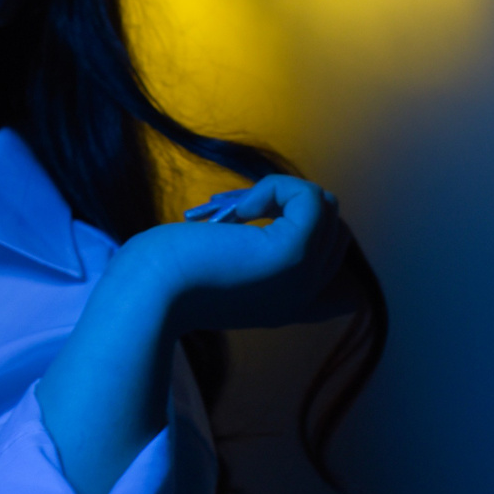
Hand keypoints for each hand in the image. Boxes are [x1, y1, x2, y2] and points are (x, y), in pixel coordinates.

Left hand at [127, 175, 354, 334]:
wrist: (149, 292)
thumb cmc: (170, 274)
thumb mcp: (226, 267)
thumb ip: (260, 251)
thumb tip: (288, 207)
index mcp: (292, 307)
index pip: (344, 277)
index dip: (314, 240)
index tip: (262, 230)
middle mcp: (307, 297)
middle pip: (335, 230)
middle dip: (292, 208)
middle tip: (240, 214)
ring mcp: (305, 277)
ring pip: (327, 208)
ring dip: (282, 193)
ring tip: (238, 211)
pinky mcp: (294, 252)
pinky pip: (313, 198)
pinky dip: (277, 187)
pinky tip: (241, 209)